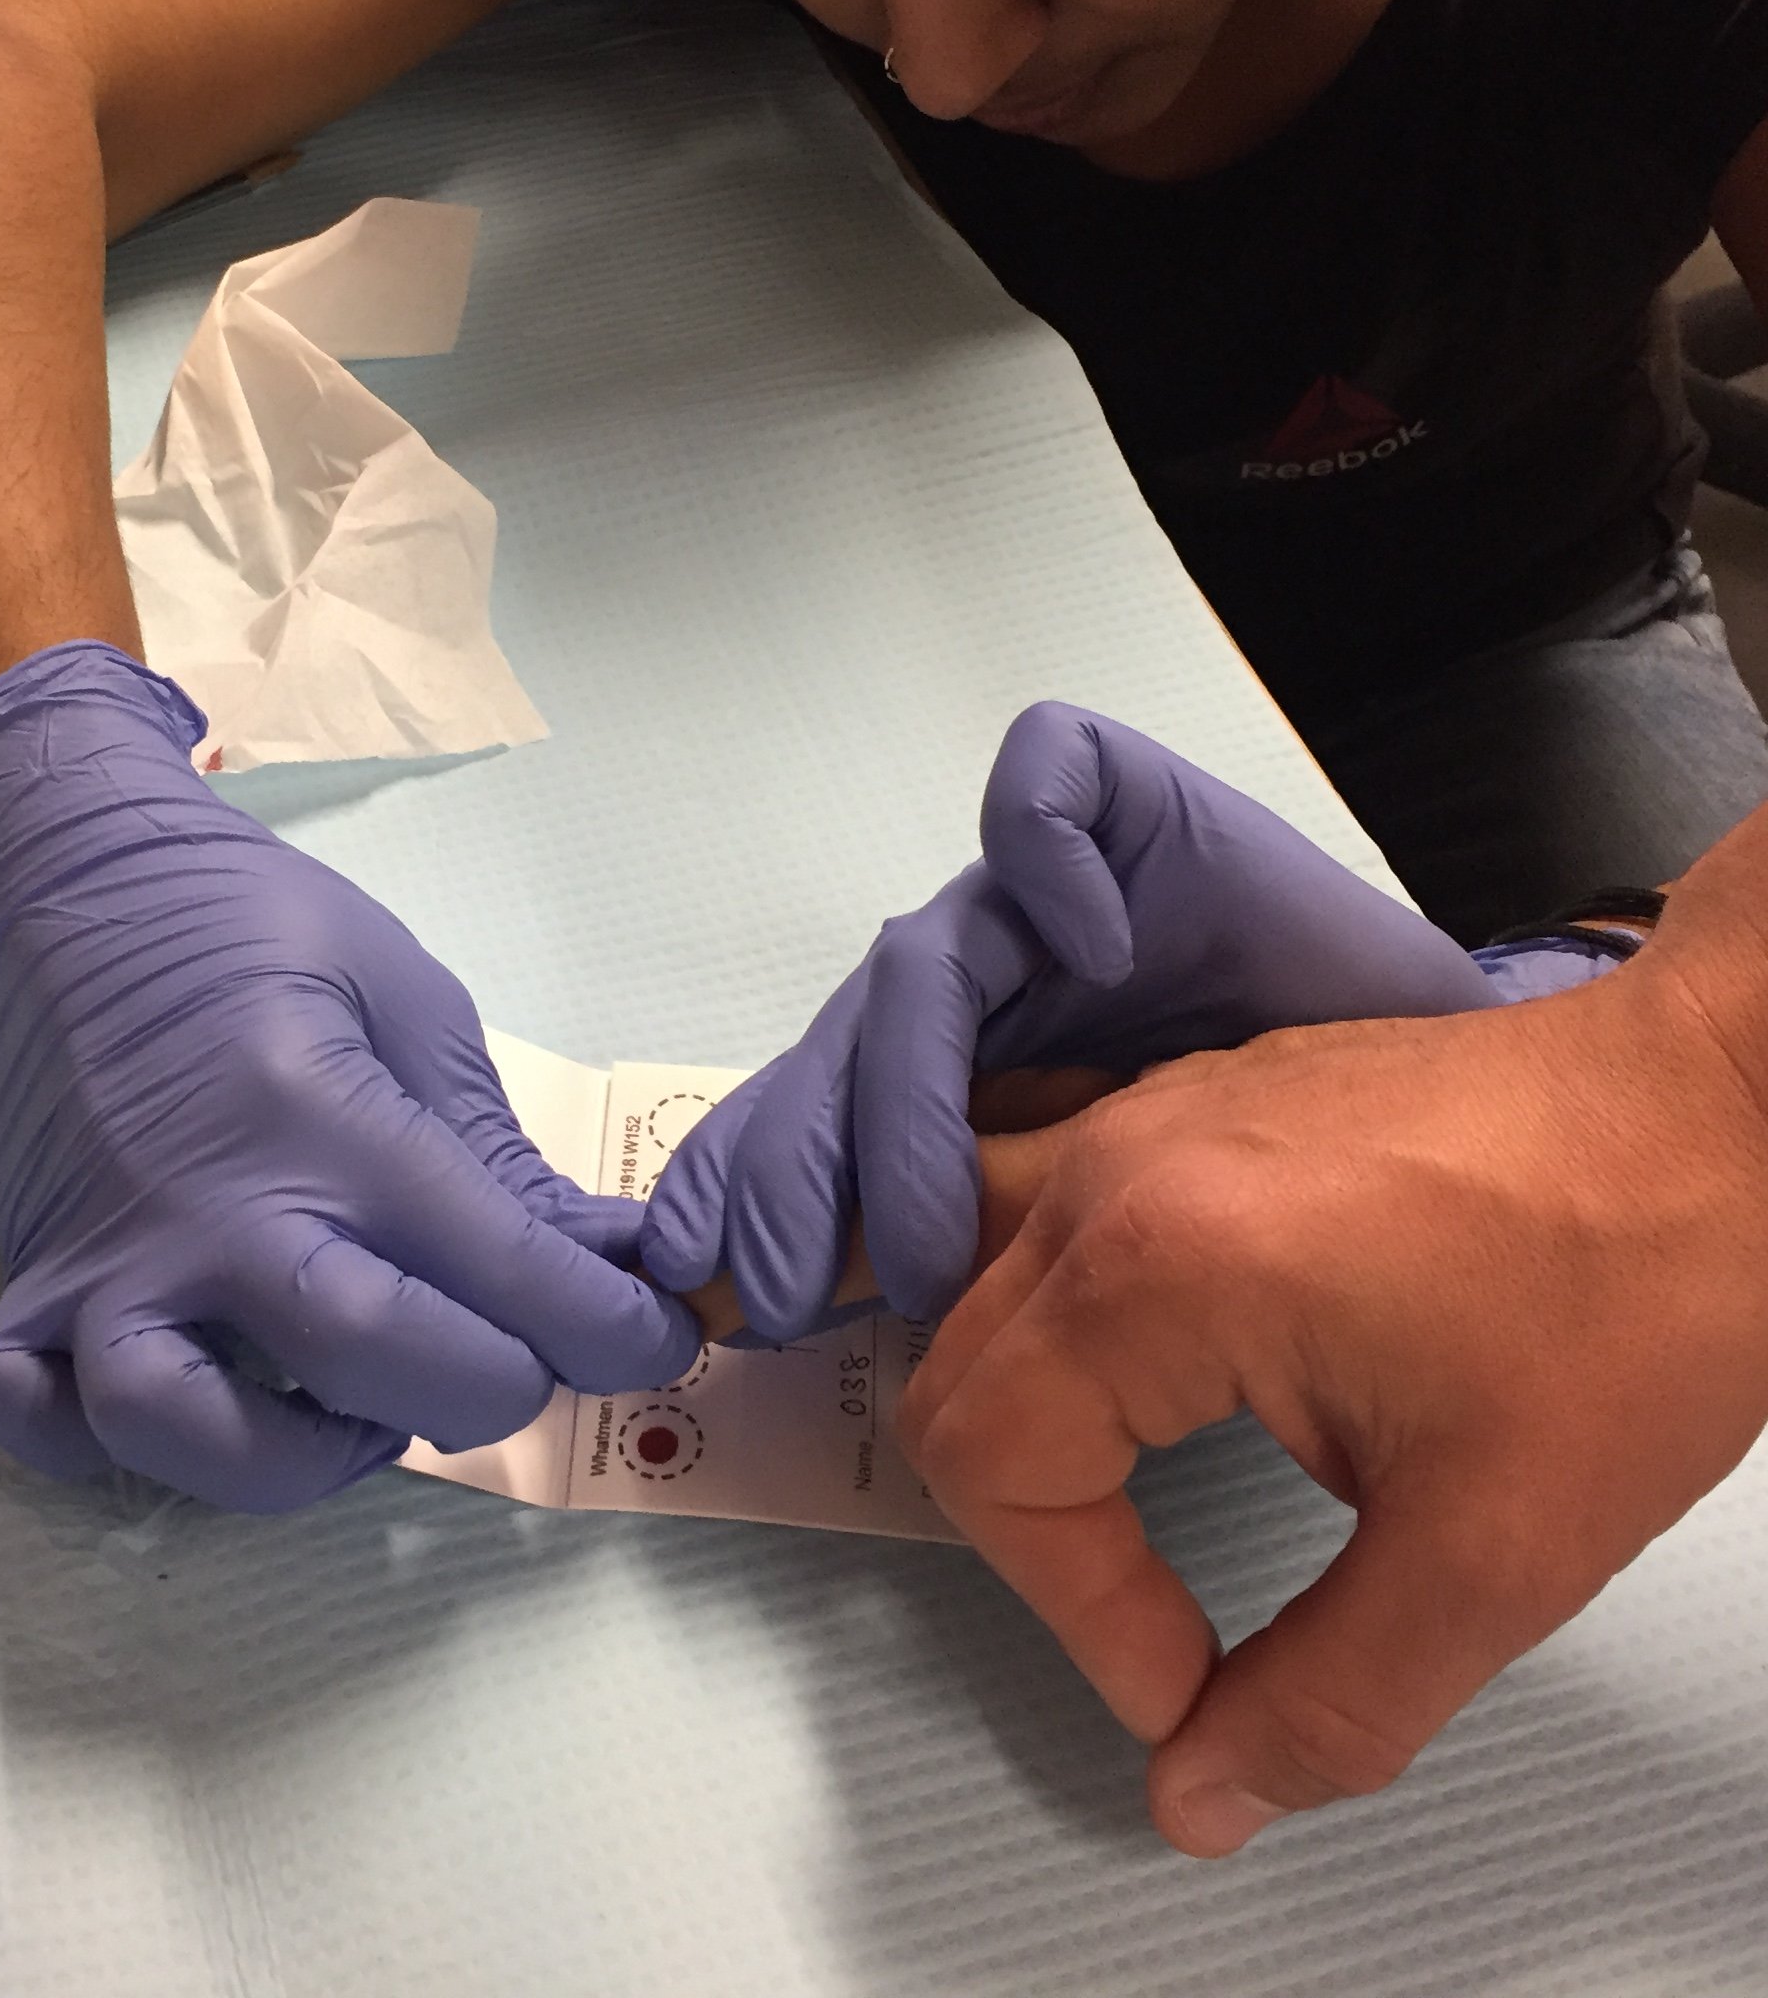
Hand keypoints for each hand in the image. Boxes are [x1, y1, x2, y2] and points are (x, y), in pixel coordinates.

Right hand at [0, 642, 695, 1509]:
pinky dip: (94, 1442)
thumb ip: (497, 1152)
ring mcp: (103, 1256)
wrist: (76, 880)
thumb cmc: (259, 927)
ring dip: (295, 1459)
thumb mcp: (409, 1001)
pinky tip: (190, 1406)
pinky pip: (29, 1416)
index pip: (501, 1268)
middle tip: (521, 1357)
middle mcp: (212, 1207)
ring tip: (359, 1410)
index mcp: (326, 1116)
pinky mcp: (27, 1279)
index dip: (606, 1325)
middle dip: (490, 1390)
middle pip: (369, 1363)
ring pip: (178, 1430)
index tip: (653, 1336)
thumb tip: (608, 1263)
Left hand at [641, 703, 1497, 1339]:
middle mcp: (997, 1013)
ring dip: (896, 1090)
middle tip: (763, 1294)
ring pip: (919, 970)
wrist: (1531, 1102)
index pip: (823, 1167)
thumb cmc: (1354, 1218)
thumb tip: (962, 1460)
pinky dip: (1055, 850)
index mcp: (986, 1126)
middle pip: (842, 1072)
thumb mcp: (1176, 1321)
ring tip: (919, 1228)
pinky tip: (1097, 940)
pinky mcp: (1142, 817)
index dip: (754, 1232)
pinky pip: (1058, 792)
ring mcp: (1055, 915)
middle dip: (788, 1179)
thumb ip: (1068, 1369)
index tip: (722, 1335)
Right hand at [897, 820, 1767, 1856]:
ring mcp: (1148, 1116)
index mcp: (1154, 1265)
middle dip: (1036, 1531)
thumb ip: (1327, 1702)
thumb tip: (1202, 1794)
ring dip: (1019, 1406)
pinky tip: (1157, 1371)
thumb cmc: (1630, 1277)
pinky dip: (1064, 1321)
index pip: (993, 1469)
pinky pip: (1051, 1209)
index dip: (1082, 1614)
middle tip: (1152, 1617)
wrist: (1722, 1103)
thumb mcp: (1494, 1550)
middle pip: (954, 1374)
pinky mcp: (1194, 1101)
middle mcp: (1114, 1168)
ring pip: (978, 1275)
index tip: (1193, 1682)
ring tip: (1104, 1500)